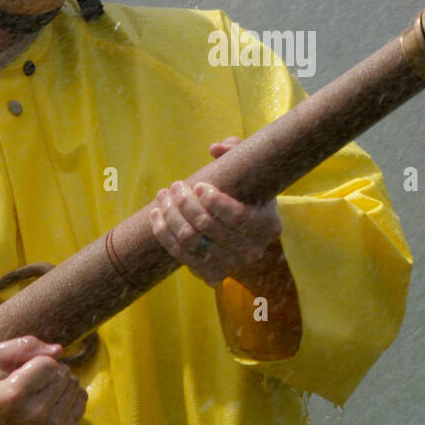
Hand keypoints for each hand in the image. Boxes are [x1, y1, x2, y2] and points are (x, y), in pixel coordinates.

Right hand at [0, 336, 86, 424]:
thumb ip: (22, 346)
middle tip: (34, 384)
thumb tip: (58, 350)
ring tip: (42, 393)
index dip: (38, 362)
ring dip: (61, 382)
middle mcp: (34, 414)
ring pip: (75, 383)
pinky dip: (70, 396)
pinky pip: (82, 398)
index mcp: (12, 396)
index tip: (25, 373)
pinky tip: (52, 403)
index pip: (48, 364)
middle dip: (51, 371)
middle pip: (63, 372)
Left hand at [149, 137, 283, 286]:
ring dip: (171, 216)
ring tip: (163, 196)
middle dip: (186, 203)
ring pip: (191, 240)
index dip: (214, 201)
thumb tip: (215, 149)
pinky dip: (164, 234)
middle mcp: (253, 251)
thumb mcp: (249, 171)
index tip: (198, 185)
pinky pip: (181, 255)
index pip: (238, 216)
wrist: (245, 231)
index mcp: (268, 226)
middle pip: (208, 227)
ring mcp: (232, 266)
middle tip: (176, 186)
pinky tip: (156, 215)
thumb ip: (237, 151)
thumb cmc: (247, 193)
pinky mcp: (211, 276)